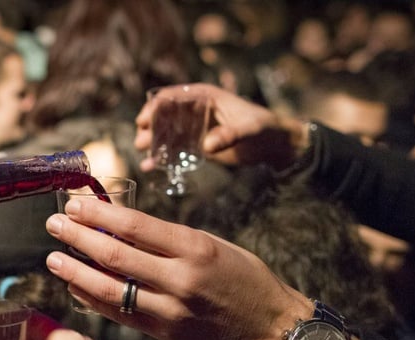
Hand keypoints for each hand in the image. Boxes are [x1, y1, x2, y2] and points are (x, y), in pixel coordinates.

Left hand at [44, 199, 313, 339]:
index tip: (74, 204)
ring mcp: (170, 310)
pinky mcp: (164, 334)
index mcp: (195, 248)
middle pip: (115, 256)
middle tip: (53, 225)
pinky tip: (75, 287)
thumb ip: (167, 238)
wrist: (269, 326)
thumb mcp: (212, 244)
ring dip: (76, 273)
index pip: (135, 225)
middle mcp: (180, 279)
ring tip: (53, 260)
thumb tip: (118, 227)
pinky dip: (93, 300)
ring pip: (110, 290)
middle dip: (78, 238)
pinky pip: (119, 315)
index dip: (98, 214)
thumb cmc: (243, 277)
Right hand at [135, 83, 306, 171]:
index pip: (173, 96)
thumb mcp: (248, 128)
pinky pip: (175, 150)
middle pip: (164, 116)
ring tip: (144, 157)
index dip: (155, 107)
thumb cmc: (263, 127)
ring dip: (153, 144)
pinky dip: (163, 158)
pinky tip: (151, 167)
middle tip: (141, 143)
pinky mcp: (197, 146)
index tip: (144, 120)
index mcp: (204, 97)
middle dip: (150, 129)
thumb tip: (207, 145)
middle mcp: (195, 111)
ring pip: (166, 134)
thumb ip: (229, 134)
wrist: (274, 143)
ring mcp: (194, 129)